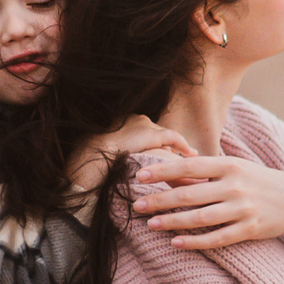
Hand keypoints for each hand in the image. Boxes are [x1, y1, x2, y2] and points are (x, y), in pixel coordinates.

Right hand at [68, 115, 191, 197]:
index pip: (141, 130)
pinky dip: (182, 145)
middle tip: (176, 153)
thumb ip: (115, 153)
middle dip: (165, 143)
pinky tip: (191, 154)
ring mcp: (143, 124)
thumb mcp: (103, 152)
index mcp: (120, 121)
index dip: (150, 141)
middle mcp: (134, 119)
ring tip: (187, 155)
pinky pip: (173, 137)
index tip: (159, 148)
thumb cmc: (93, 158)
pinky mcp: (152, 133)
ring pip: (164, 135)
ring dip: (175, 146)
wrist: (94, 154)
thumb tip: (120, 165)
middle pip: (155, 131)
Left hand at [130, 154, 283, 250]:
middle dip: (161, 200)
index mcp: (230, 165)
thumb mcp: (235, 170)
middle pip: (190, 194)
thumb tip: (168, 178)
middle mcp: (235, 186)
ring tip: (151, 225)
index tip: (140, 176)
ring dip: (173, 222)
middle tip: (137, 205)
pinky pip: (217, 238)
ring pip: (200, 218)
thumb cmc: (259, 182)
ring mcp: (243, 209)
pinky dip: (195, 241)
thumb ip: (204, 175)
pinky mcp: (250, 229)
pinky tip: (176, 243)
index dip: (163, 171)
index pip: (189, 167)